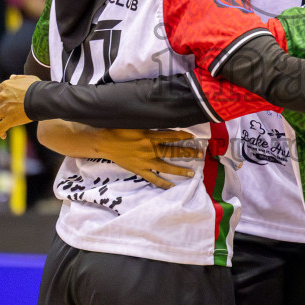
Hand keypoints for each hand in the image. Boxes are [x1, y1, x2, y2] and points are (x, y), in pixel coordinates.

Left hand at [0, 75, 36, 135]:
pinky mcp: (9, 120)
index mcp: (6, 86)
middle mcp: (2, 97)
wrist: (42, 98)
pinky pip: (1, 128)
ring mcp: (5, 109)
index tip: (5, 101)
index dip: (1, 97)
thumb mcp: (28, 78)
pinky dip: (1, 132)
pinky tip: (3, 135)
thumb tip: (11, 77)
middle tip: (1, 113)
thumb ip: (18, 78)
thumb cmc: (38, 88)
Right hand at [87, 129, 203, 187]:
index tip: (193, 136)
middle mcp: (150, 149)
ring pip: (166, 167)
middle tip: (200, 154)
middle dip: (187, 153)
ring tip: (192, 173)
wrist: (105, 143)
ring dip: (180, 170)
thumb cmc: (119, 130)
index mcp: (149, 136)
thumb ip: (149, 123)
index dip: (183, 136)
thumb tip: (161, 117)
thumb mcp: (135, 122)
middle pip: (172, 151)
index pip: (171, 136)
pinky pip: (153, 179)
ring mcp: (145, 161)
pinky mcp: (139, 170)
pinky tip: (172, 186)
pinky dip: (162, 183)